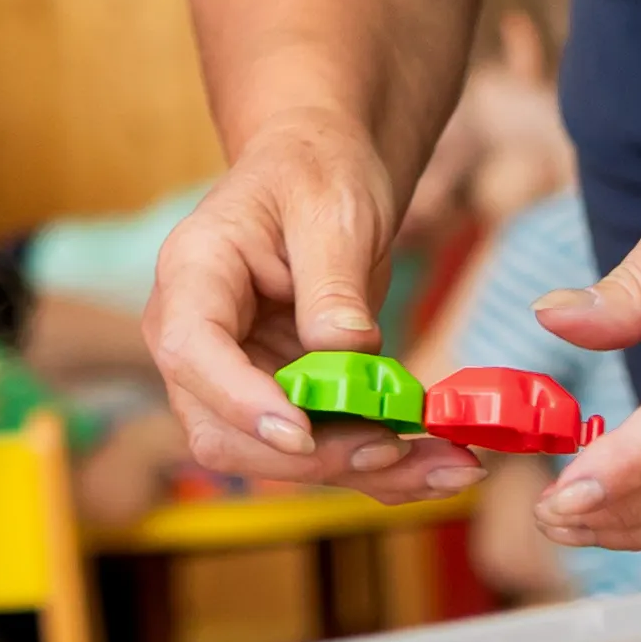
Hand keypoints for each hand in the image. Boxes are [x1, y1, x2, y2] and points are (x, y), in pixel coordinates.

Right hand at [142, 113, 479, 500]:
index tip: (300, 432)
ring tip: (448, 467)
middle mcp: (200, 339)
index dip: (238, 401)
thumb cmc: (314, 170)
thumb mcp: (332, 209)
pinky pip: (324, 449)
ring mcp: (239, 377)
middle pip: (224, 428)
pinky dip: (382, 467)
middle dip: (312, 454)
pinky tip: (441, 466)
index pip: (192, 352)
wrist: (322, 171)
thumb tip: (347, 354)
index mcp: (194, 275)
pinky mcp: (286, 399)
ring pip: (278, 455)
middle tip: (394, 449)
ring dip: (359, 471)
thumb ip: (333, 283)